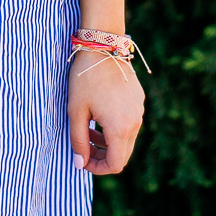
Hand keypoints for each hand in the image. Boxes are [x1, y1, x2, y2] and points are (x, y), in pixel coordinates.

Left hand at [67, 48, 144, 175]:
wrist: (103, 47)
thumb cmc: (85, 79)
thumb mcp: (76, 111)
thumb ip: (78, 141)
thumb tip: (80, 164)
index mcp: (120, 128)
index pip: (115, 164)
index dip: (98, 168)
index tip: (83, 160)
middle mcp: (135, 122)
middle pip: (122, 154)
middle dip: (102, 155)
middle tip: (83, 143)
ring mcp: (139, 111)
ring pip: (126, 139)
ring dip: (107, 140)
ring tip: (88, 126)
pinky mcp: (139, 100)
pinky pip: (130, 123)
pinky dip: (115, 126)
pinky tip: (99, 112)